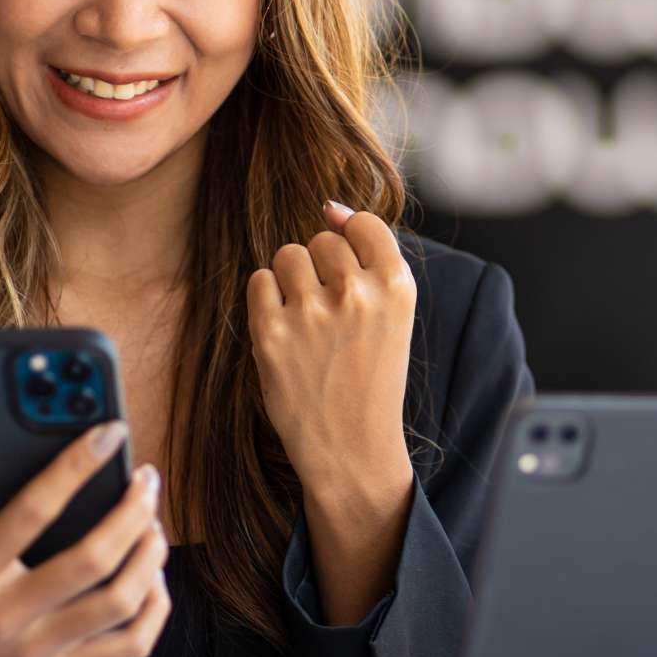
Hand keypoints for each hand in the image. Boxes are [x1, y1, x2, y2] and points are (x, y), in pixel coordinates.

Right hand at [0, 423, 169, 656]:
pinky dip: (155, 610)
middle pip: (93, 561)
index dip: (76, 466)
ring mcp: (38, 651)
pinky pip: (127, 648)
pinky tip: (154, 578)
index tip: (109, 432)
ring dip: (151, 557)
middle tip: (145, 480)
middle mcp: (8, 616)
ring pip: (120, 604)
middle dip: (133, 511)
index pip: (31, 512)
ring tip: (153, 524)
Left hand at [246, 201, 417, 622]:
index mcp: (397, 287)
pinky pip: (259, 280)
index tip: (349, 272)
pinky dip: (266, 299)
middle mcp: (357, 294)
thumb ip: (369, 259)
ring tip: (305, 320)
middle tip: (329, 313)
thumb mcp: (393, 316)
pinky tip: (284, 329)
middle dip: (321, 268)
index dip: (351, 240)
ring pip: (289, 254)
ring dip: (292, 280)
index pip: (364, 224)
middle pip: (322, 240)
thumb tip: (329, 207)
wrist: (352, 449)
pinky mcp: (271, 333)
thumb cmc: (371, 377)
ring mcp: (312, 313)